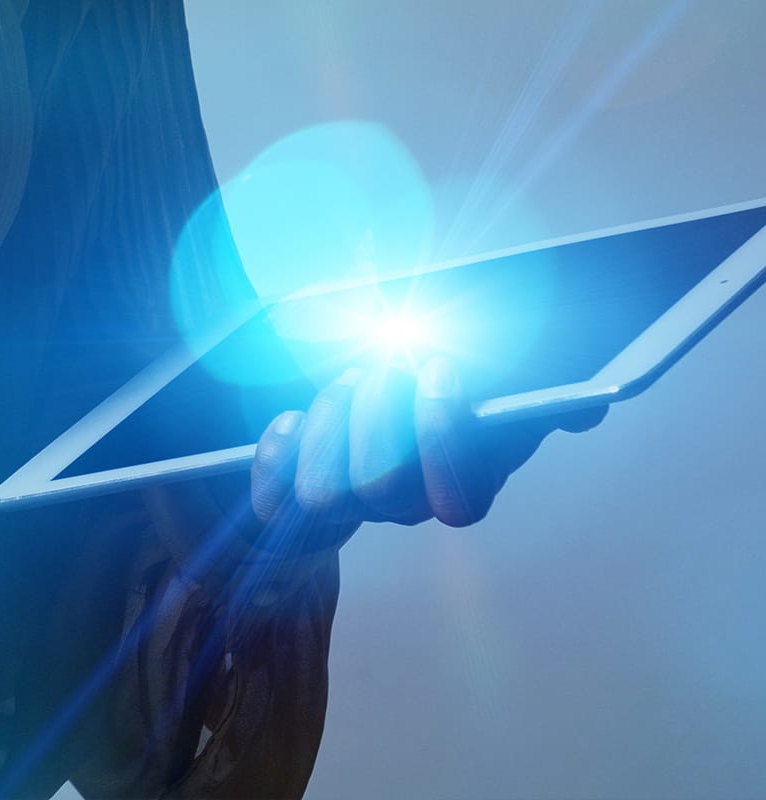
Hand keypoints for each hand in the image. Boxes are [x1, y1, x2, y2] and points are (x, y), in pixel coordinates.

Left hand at [244, 355, 604, 554]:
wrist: (398, 358)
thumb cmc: (459, 361)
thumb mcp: (517, 368)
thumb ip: (552, 392)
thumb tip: (585, 409)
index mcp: (469, 482)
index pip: (458, 503)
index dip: (442, 437)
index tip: (439, 367)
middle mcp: (412, 501)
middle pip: (382, 492)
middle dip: (376, 418)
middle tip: (383, 366)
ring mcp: (356, 498)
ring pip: (327, 496)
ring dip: (332, 426)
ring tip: (349, 381)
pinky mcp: (304, 482)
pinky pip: (276, 500)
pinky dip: (278, 457)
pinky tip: (293, 418)